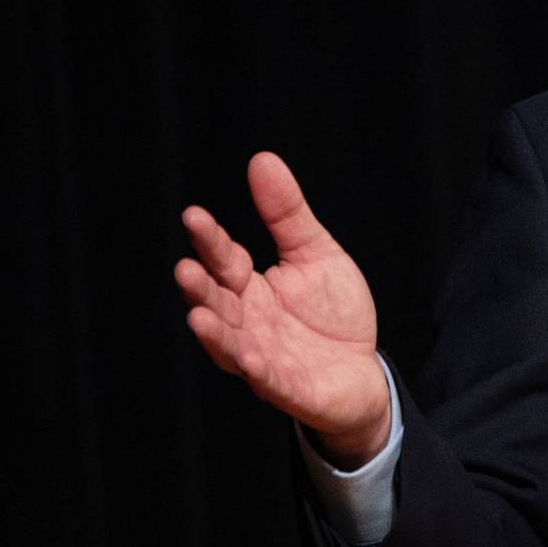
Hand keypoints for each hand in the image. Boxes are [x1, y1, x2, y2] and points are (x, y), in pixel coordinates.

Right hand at [174, 152, 390, 469]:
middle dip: (200, 287)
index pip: (225, 260)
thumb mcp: (315, 253)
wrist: (362, 369)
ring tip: (198, 314)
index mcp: (251, 287)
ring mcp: (262, 356)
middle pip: (218, 301)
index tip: (193, 216)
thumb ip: (287, 214)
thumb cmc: (331, 312)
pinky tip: (248, 354)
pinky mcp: (285, 386)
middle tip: (185, 268)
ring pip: (230, 343)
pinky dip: (255, 367)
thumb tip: (262, 160)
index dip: (210, 240)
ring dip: (214, 332)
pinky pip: (266, 378)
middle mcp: (247, 321)